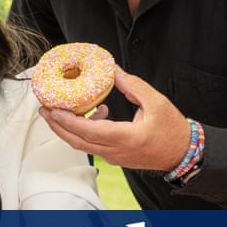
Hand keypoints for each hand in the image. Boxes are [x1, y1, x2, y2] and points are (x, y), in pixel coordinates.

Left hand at [37, 67, 191, 171]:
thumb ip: (132, 85)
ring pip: (82, 144)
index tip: (52, 109)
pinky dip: (83, 131)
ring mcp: (114, 156)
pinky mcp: (115, 156)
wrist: (183, 154)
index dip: (67, 121)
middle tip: (44, 109)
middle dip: (56, 125)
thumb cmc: (172, 130)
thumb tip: (112, 70)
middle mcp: (115, 151)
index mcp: (125, 138)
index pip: (88, 131)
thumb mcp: (156, 102)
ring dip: (67, 128)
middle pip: (77, 141)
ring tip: (57, 111)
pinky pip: (92, 144)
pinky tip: (92, 113)